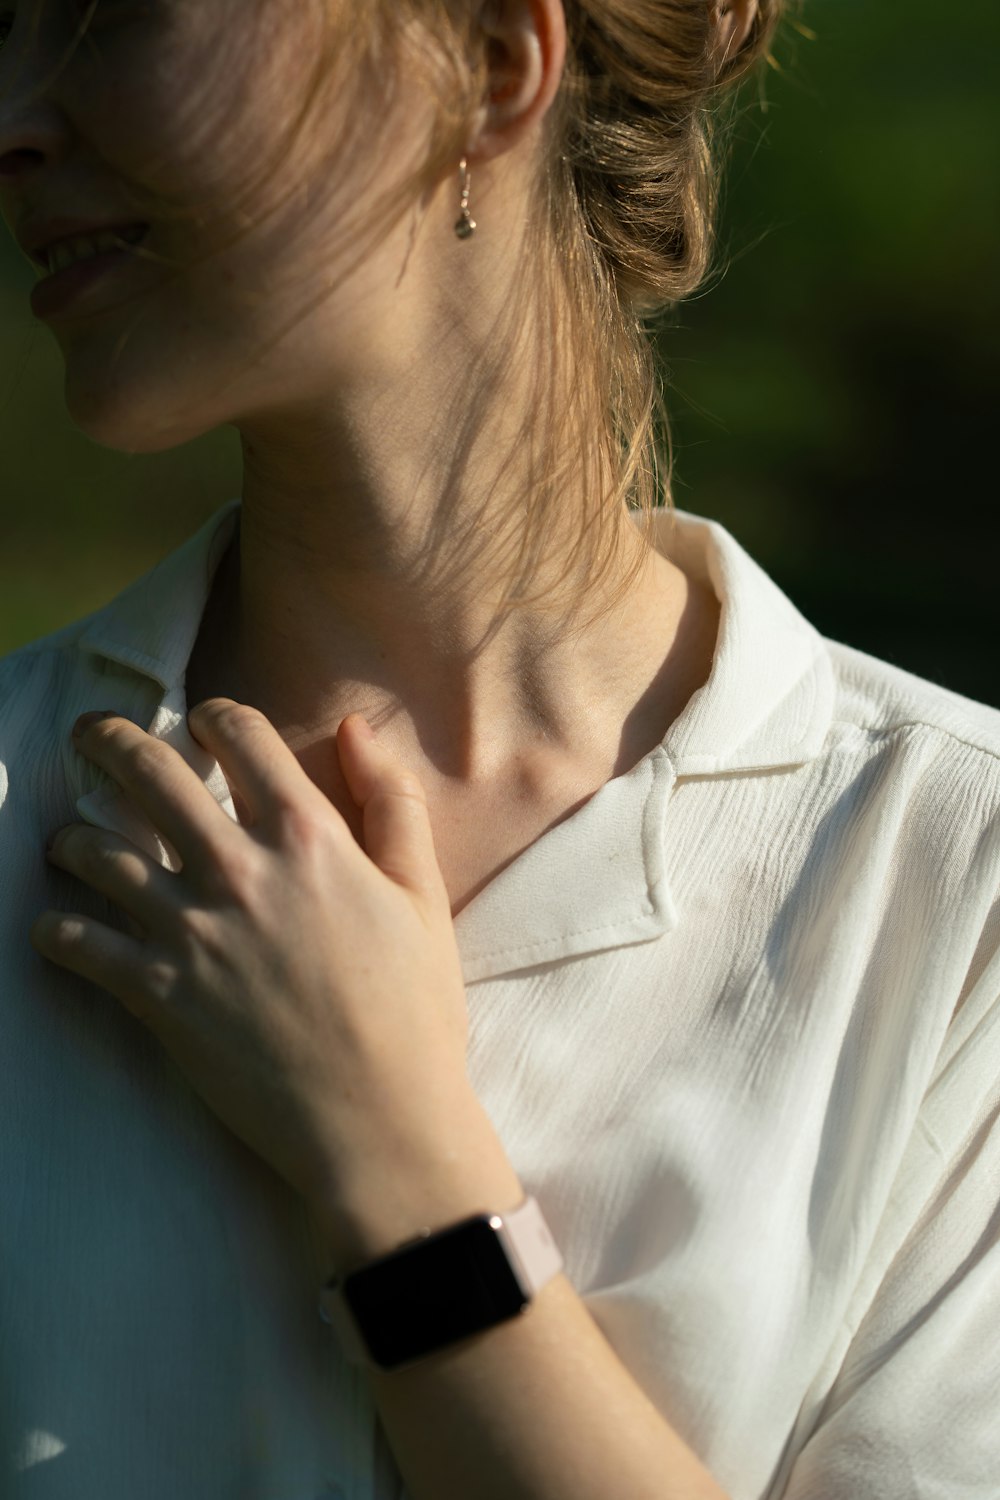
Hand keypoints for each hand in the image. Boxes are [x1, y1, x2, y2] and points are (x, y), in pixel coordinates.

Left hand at [30, 701, 476, 1218]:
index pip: (239, 733)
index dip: (212, 714)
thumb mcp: (422, 895)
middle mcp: (239, 869)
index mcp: (307, 837)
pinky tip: (57, 928)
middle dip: (106, 738)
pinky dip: (57, 931)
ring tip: (68, 839)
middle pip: (147, 770)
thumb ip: (392, 802)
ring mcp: (191, 931)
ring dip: (72, 836)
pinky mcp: (158, 994)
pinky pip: (78, 945)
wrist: (380, 1123)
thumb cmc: (413, 1011)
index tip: (200, 723)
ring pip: (96, 851)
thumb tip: (355, 729)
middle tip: (89, 735)